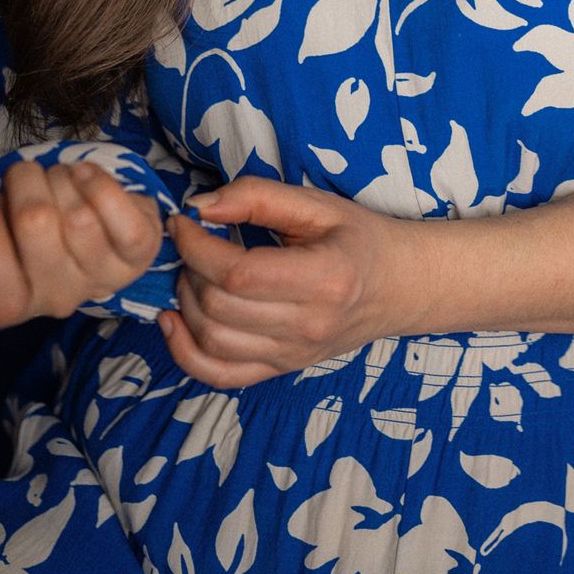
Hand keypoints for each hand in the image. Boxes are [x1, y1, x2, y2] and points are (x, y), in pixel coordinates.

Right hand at [0, 159, 164, 328]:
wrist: (93, 215)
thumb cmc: (33, 227)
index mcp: (15, 302)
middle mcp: (59, 300)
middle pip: (36, 228)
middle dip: (25, 183)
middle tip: (24, 174)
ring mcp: (103, 278)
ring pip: (79, 219)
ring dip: (62, 180)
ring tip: (58, 177)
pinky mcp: (140, 253)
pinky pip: (123, 218)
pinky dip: (100, 184)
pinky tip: (85, 174)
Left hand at [158, 176, 414, 388]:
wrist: (399, 287)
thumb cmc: (358, 239)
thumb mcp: (316, 204)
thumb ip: (257, 196)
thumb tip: (199, 206)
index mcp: (324, 279)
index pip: (238, 273)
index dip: (196, 246)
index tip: (183, 220)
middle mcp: (309, 326)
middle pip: (220, 307)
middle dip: (188, 269)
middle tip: (190, 242)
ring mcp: (294, 355)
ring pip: (212, 342)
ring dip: (185, 303)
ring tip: (190, 272)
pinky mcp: (281, 369)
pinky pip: (221, 376)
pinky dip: (185, 353)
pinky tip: (174, 320)